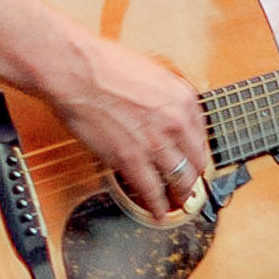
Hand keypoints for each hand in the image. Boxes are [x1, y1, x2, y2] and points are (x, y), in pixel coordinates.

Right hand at [49, 35, 209, 220]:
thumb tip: (168, 116)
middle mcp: (175, 123)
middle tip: (192, 185)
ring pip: (179, 180)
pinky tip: (158, 212)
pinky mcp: (131, 160)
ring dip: (181, 195)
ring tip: (180, 203)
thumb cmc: (105, 67)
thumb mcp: (153, 74)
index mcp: (183, 99)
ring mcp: (155, 144)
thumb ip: (166, 99)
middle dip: (194, 177)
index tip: (194, 160)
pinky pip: (151, 191)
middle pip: (196, 161)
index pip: (201, 136)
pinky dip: (157, 205)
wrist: (77, 73)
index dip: (197, 152)